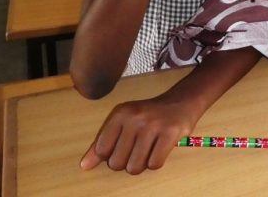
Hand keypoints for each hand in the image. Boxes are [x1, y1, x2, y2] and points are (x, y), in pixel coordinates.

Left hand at [80, 97, 198, 173]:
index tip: (122, 148)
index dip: (110, 156)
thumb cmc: (149, 115)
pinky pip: (154, 164)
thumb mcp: (124, 122)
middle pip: (117, 163)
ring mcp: (153, 125)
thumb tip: (84, 166)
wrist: (182, 100)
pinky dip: (155, 163)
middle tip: (137, 150)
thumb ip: (103, 143)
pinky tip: (159, 150)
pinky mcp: (170, 133)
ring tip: (148, 151)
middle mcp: (135, 118)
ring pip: (135, 166)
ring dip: (141, 164)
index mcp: (120, 114)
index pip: (102, 150)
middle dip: (126, 163)